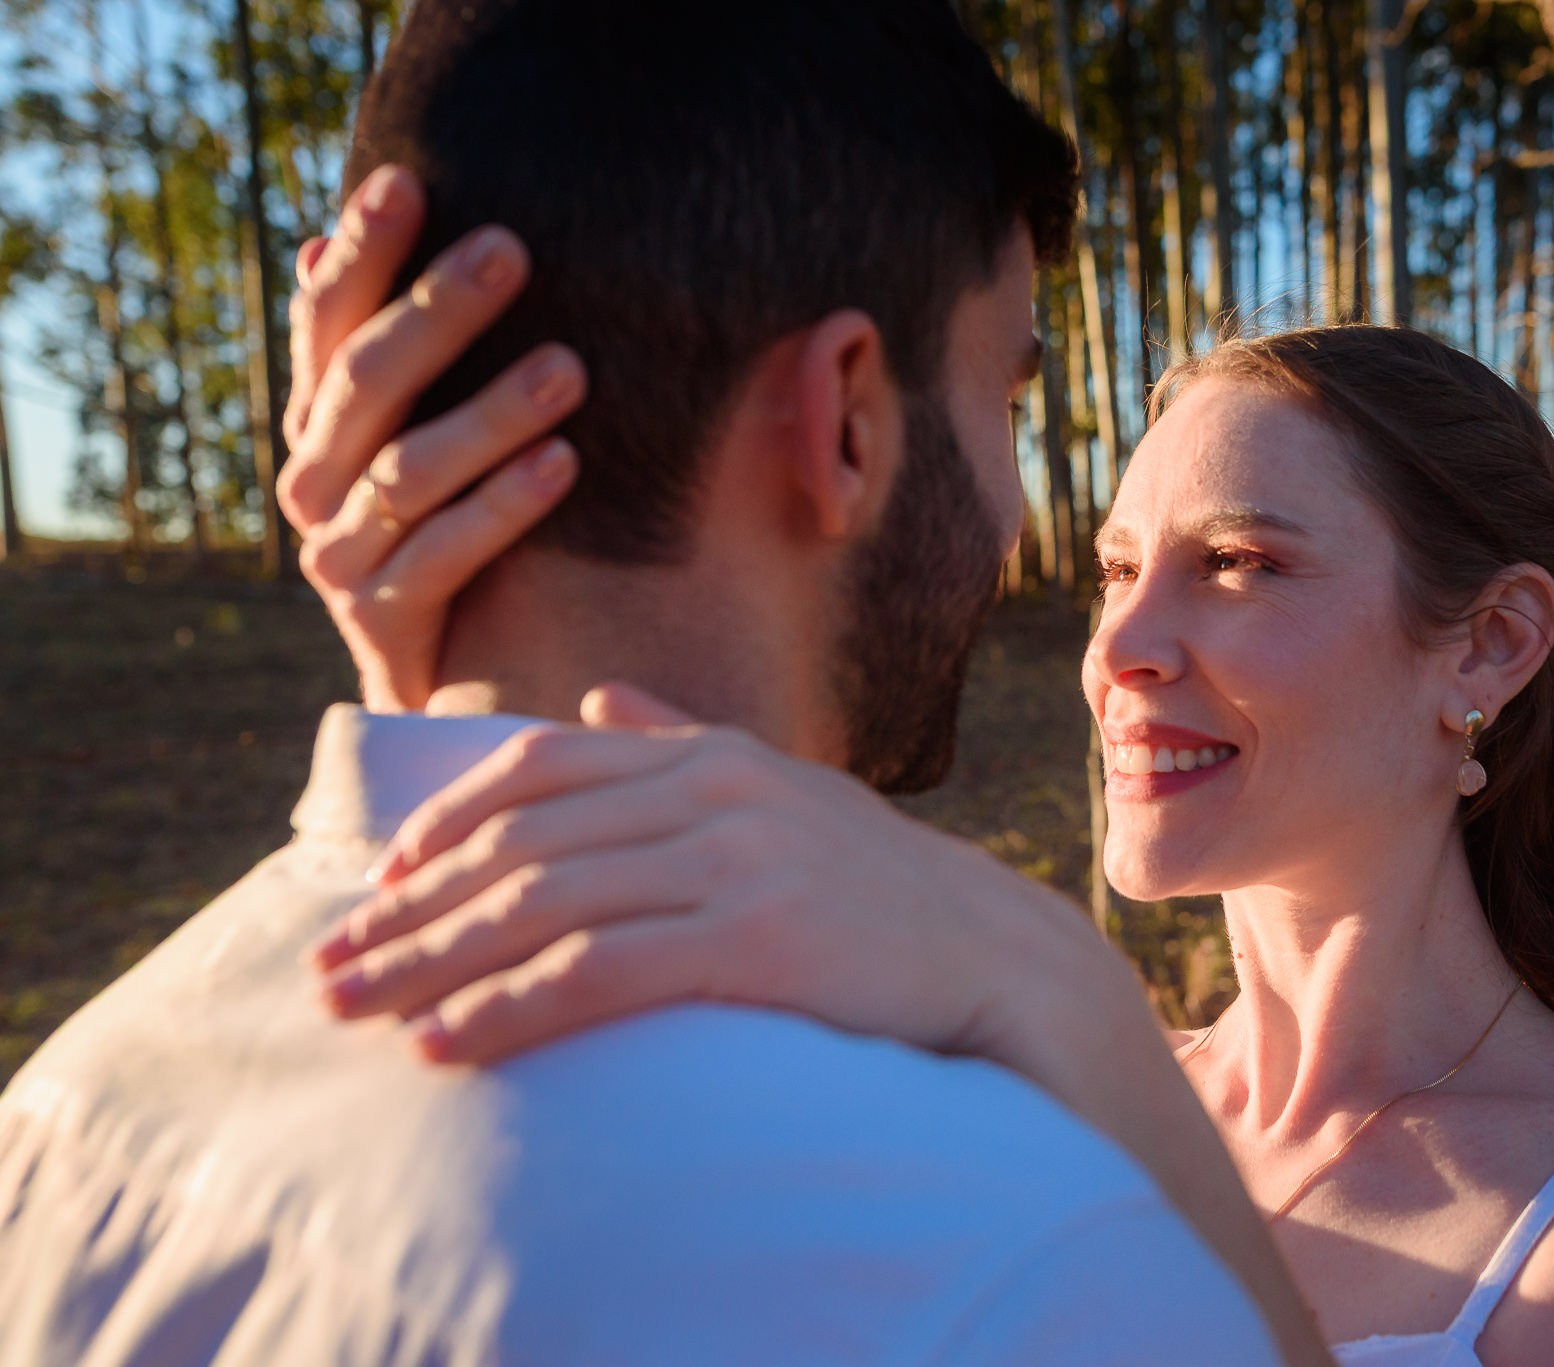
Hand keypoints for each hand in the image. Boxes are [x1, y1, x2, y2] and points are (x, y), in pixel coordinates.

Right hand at [279, 163, 587, 711]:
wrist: (444, 681)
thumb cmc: (460, 529)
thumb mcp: (434, 433)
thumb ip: (401, 353)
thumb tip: (323, 237)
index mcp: (323, 419)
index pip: (330, 318)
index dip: (363, 250)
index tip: (405, 179)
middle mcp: (314, 478)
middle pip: (367, 379)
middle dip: (437, 311)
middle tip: (513, 250)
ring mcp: (338, 553)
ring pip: (407, 468)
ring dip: (489, 413)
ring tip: (570, 370)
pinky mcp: (378, 620)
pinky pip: (441, 556)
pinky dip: (502, 508)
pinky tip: (564, 464)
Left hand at [308, 684, 1114, 1068]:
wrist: (993, 955)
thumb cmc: (879, 888)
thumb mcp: (783, 794)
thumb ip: (683, 746)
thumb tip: (601, 707)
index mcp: (709, 755)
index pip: (540, 770)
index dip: (444, 824)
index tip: (381, 886)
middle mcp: (712, 792)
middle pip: (520, 845)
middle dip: (409, 912)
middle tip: (328, 970)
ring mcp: (736, 860)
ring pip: (543, 906)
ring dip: (433, 964)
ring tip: (359, 1012)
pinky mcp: (757, 938)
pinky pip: (601, 971)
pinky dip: (510, 1009)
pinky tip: (450, 1043)